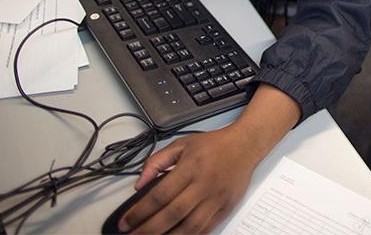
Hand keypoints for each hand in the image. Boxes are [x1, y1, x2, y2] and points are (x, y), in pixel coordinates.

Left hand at [120, 124, 260, 233]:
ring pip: (190, 227)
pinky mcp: (226, 207)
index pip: (159, 195)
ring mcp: (217, 198)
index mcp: (191, 167)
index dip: (139, 212)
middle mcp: (204, 184)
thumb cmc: (214, 144)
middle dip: (148, 230)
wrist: (245, 145)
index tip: (126, 222)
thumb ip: (156, 162)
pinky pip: (206, 229)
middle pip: (172, 214)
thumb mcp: (181, 144)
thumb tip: (139, 184)